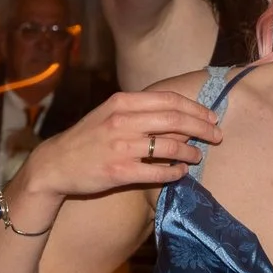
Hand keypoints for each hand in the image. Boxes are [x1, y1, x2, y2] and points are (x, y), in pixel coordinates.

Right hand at [6, 90, 222, 227]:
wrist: (55, 164)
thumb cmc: (87, 138)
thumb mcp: (110, 113)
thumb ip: (139, 110)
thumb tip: (178, 114)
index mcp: (123, 102)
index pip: (170, 100)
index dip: (196, 109)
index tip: (211, 117)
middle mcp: (123, 121)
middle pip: (176, 120)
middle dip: (203, 128)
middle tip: (217, 136)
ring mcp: (121, 147)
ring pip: (171, 146)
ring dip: (191, 152)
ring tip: (198, 156)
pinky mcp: (119, 172)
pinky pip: (158, 172)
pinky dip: (175, 172)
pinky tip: (181, 173)